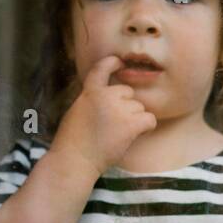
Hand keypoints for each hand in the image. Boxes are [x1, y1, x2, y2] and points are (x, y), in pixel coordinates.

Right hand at [51, 55, 157, 175]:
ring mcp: (119, 109)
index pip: (102, 68)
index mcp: (89, 91)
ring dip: (133, 119)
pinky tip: (136, 134)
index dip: (113, 63)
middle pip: (127, 92)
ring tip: (117, 134)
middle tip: (112, 125)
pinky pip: (149, 119)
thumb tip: (110, 98)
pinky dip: (146, 127)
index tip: (119, 62)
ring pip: (138, 107)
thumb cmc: (73, 141)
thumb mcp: (77, 110)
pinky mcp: (130, 124)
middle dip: (124, 106)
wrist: (74, 160)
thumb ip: (93, 100)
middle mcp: (105, 96)